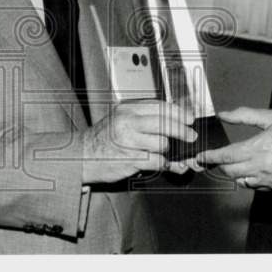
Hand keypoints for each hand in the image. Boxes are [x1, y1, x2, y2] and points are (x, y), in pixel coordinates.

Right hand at [81, 101, 196, 183]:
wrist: (81, 156)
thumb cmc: (102, 139)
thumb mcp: (120, 119)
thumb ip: (144, 117)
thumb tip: (174, 119)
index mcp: (127, 108)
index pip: (160, 106)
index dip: (179, 113)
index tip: (190, 119)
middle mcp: (128, 121)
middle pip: (166, 123)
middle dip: (183, 131)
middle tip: (191, 137)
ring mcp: (128, 140)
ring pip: (163, 144)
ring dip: (167, 151)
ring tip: (162, 153)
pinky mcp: (130, 159)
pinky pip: (157, 161)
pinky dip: (161, 164)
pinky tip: (158, 163)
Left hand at [195, 108, 271, 188]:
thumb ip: (245, 116)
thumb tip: (224, 114)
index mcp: (260, 148)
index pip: (227, 156)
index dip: (211, 156)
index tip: (201, 156)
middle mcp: (263, 167)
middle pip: (230, 171)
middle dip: (220, 164)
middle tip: (214, 158)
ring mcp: (270, 180)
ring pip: (241, 180)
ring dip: (233, 172)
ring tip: (231, 163)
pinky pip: (254, 186)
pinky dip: (248, 179)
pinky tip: (249, 169)